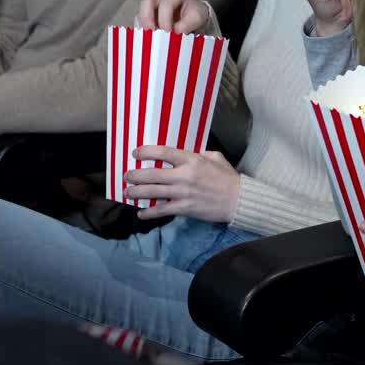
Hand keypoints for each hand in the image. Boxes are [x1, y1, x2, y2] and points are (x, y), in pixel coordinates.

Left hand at [123, 145, 241, 222]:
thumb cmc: (228, 177)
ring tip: (128, 192)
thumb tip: (186, 154)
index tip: (135, 153)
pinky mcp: (184, 208)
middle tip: (127, 175)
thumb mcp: (215, 157)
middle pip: (152, 174)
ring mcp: (183, 193)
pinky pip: (162, 210)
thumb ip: (199, 153)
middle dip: (136, 175)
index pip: (164, 153)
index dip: (146, 152)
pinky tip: (141, 213)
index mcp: (192, 160)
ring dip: (137, 192)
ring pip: (153, 192)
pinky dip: (149, 213)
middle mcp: (184, 176)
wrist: (238, 200)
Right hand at [136, 0, 209, 32]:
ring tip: (149, 39)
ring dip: (143, 27)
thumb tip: (173, 33)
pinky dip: (141, 30)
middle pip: (147, 2)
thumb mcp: (197, 17)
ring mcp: (151, 1)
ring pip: (140, 12)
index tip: (168, 32)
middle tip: (152, 34)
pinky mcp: (145, 12)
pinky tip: (147, 39)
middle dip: (147, 19)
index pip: (166, 4)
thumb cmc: (194, 13)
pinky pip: (138, 20)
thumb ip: (186, 24)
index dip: (165, 19)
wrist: (192, 14)